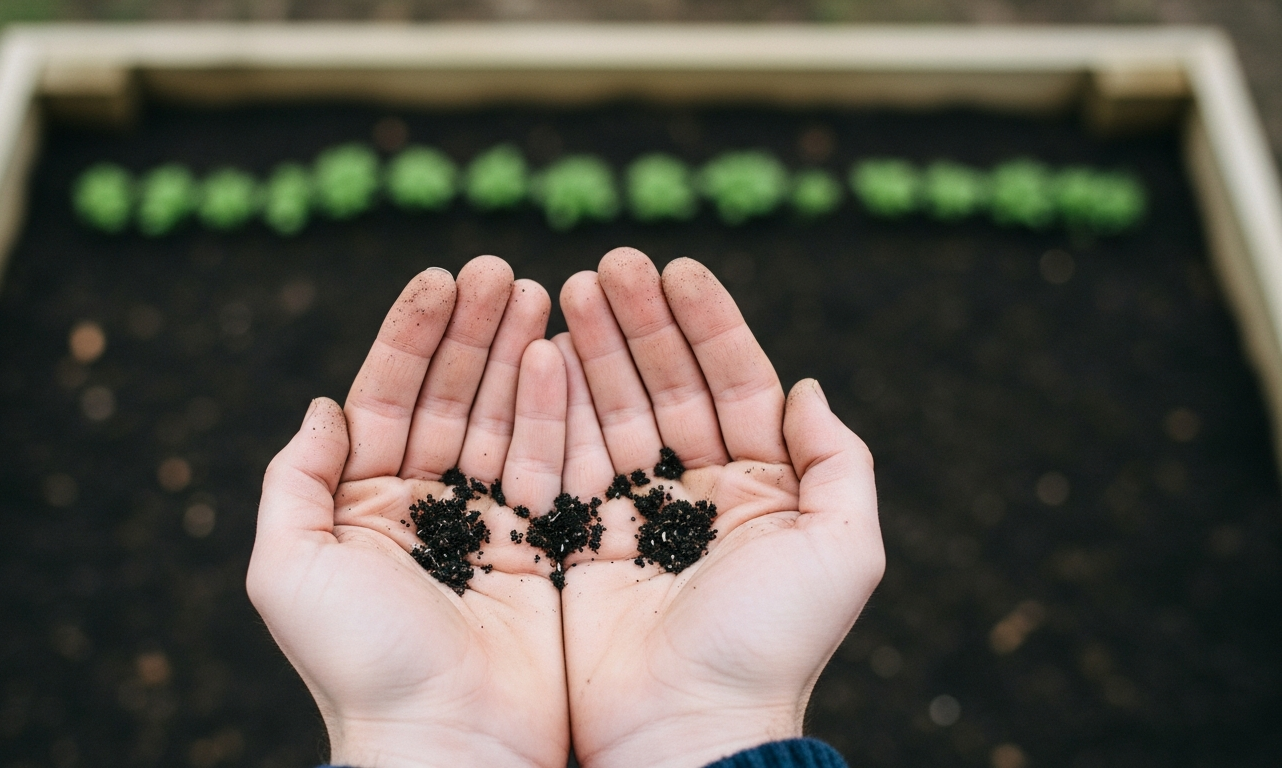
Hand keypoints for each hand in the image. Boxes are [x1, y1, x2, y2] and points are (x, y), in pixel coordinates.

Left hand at [247, 257, 570, 766]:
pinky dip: (554, 408)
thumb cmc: (361, 664)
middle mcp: (425, 508)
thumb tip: (321, 405)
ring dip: (517, 354)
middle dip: (473, 331)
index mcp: (362, 507)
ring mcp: (486, 525)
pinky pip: (549, 461)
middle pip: (450, 398)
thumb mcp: (290, 569)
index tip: (442, 277)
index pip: (387, 399)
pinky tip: (562, 354)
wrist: (447, 744)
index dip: (412, 337)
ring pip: (502, 418)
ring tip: (542, 291)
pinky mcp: (541, 548)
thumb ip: (294, 481)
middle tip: (502, 269)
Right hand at [556, 248, 884, 767]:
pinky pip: (570, 455)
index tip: (678, 266)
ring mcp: (640, 512)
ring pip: (617, 410)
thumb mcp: (843, 549)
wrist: (689, 725)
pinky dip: (558, 403)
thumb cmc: (773, 643)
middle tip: (610, 264)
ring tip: (568, 288)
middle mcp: (701, 492)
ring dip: (595, 348)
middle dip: (642, 322)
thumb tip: (809, 385)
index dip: (709, 323)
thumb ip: (837, 460)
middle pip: (670, 385)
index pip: (738, 383)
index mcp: (765, 488)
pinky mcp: (585, 538)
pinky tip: (543, 351)